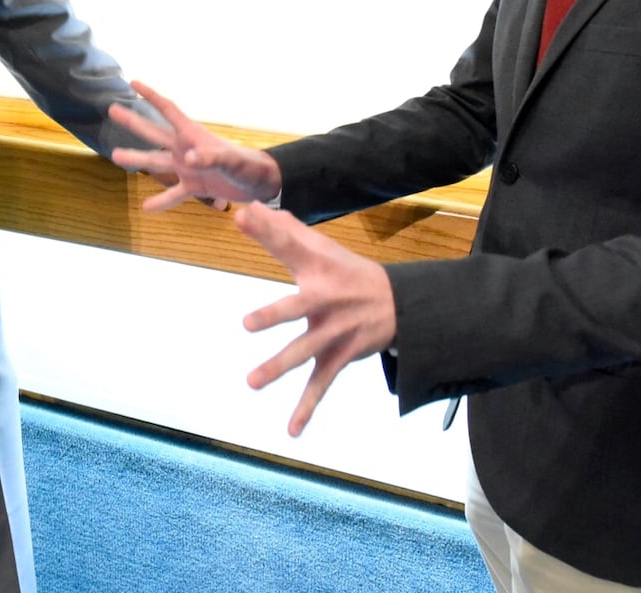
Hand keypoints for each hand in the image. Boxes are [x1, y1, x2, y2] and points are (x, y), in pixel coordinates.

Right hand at [111, 81, 282, 210]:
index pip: (168, 110)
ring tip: (116, 154)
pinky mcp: (193, 187)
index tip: (132, 82)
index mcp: (193, 135)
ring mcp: (187, 168)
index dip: (150, 96)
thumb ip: (210, 158)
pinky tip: (146, 208)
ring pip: (157, 162)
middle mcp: (185, 148)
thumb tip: (188, 159)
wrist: (259, 182)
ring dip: (137, 158)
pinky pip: (173, 194)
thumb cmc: (247, 165)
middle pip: (154, 132)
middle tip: (112, 109)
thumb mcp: (230, 160)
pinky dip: (161, 201)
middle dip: (134, 121)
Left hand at [235, 203, 396, 436]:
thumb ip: (284, 232)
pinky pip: (320, 386)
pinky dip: (307, 409)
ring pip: (304, 352)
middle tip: (247, 324)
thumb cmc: (348, 272)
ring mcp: (332, 332)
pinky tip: (291, 430)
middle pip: (296, 307)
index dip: (266, 228)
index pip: (287, 244)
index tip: (242, 215)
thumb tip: (252, 209)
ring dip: (279, 367)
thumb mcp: (321, 249)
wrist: (399, 303)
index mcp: (316, 269)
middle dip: (273, 315)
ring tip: (252, 382)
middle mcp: (324, 301)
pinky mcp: (339, 357)